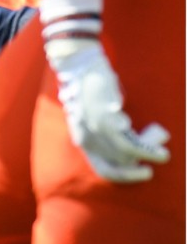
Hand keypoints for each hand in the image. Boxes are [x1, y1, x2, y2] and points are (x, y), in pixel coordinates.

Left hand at [47, 36, 168, 182]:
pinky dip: (146, 148)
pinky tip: (158, 148)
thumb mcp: (90, 117)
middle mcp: (87, 140)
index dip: (122, 176)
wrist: (80, 68)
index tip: (138, 174)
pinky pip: (130, 141)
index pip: (101, 168)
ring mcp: (96, 131)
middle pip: (116, 164)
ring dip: (147, 158)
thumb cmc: (89, 90)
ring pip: (125, 156)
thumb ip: (102, 131)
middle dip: (134, 170)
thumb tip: (126, 137)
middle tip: (149, 170)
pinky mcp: (107, 119)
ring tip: (162, 156)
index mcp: (82, 141)